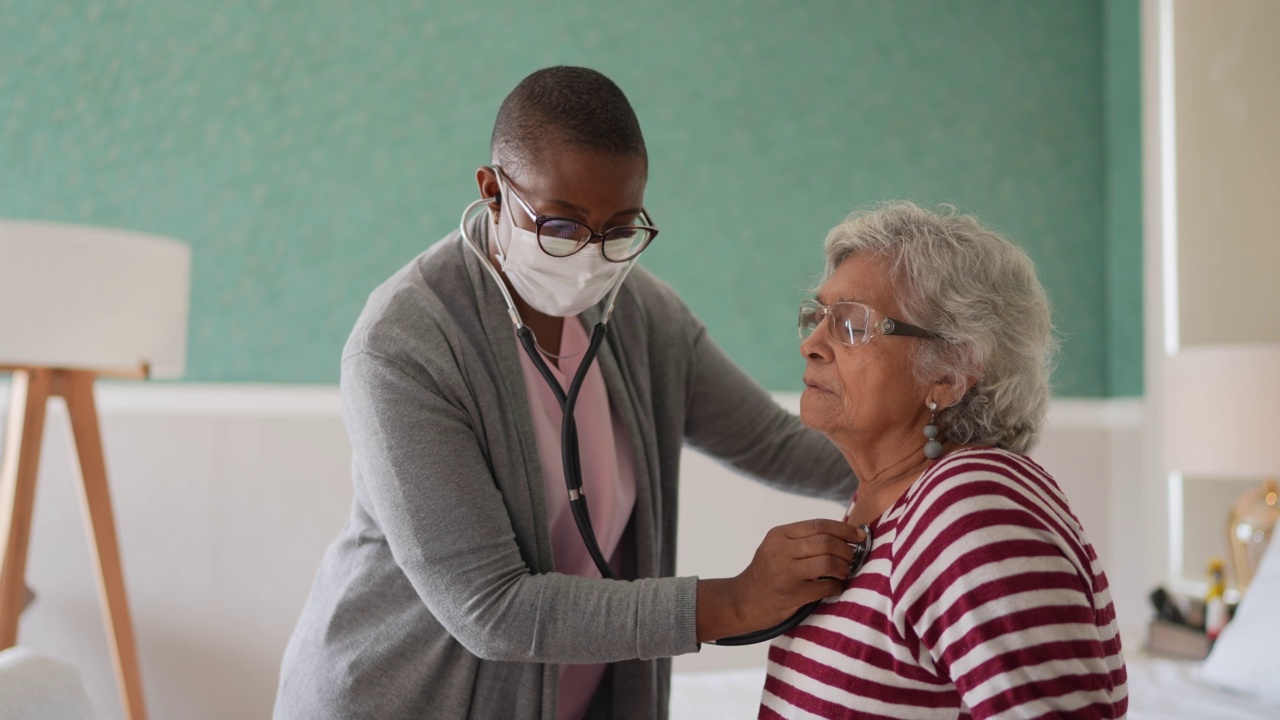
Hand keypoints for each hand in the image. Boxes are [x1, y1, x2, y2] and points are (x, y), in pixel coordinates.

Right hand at [696, 519, 865, 642]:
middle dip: (847, 550)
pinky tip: (837, 587)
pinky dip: (838, 586)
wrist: (743, 601)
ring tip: (845, 572)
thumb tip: (845, 536)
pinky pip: (826, 587)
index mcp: (779, 535)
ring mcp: (786, 573)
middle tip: (853, 558)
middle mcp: (781, 550)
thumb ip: (804, 540)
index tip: (860, 535)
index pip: (819, 525)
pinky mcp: (792, 594)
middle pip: (826, 542)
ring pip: (828, 562)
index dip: (844, 529)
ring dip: (844, 568)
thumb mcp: (778, 548)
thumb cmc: (768, 573)